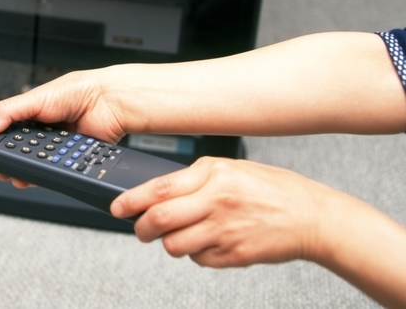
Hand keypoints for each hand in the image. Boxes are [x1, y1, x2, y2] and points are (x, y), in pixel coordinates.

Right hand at [0, 70, 128, 188]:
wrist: (109, 102)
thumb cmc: (78, 90)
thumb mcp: (35, 98)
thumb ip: (8, 112)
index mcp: (31, 114)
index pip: (7, 131)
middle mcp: (43, 130)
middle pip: (20, 152)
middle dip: (10, 162)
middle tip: (1, 170)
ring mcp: (58, 146)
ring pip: (38, 164)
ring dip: (28, 171)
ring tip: (18, 176)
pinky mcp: (72, 158)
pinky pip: (57, 171)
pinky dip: (49, 174)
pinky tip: (41, 175)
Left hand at [110, 157, 328, 267]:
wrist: (312, 217)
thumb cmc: (271, 189)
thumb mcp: (230, 169)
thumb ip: (194, 179)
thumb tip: (157, 193)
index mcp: (213, 174)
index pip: (159, 188)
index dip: (131, 200)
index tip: (116, 206)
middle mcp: (217, 202)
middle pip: (160, 220)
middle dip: (142, 228)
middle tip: (140, 229)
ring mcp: (226, 231)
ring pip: (175, 245)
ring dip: (169, 243)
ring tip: (180, 235)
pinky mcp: (235, 255)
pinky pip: (199, 259)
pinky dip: (196, 254)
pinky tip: (209, 242)